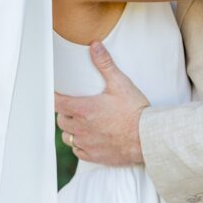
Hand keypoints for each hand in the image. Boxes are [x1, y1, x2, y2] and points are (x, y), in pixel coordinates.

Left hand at [54, 41, 148, 165]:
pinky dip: (80, 145)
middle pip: (61, 120)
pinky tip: (89, 138)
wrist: (147, 137)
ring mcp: (87, 143)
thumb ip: (105, 64)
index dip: (55, 97)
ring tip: (81, 123)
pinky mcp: (95, 156)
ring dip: (71, 130)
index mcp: (83, 109)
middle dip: (65, 113)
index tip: (58, 94)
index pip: (57, 103)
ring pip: (68, 137)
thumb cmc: (134, 111)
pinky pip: (78, 151)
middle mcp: (81, 128)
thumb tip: (95, 46)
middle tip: (75, 107)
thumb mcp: (120, 83)